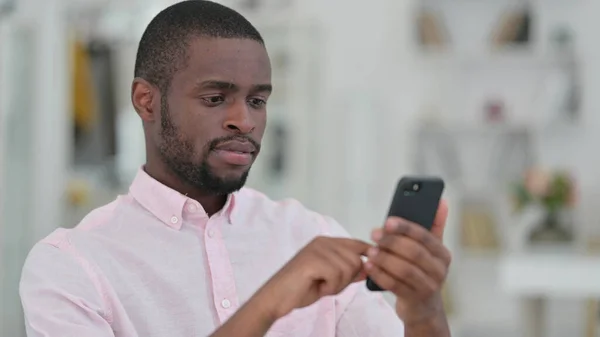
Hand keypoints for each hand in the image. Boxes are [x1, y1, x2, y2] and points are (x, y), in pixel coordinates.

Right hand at [255, 236, 370, 319]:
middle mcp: (323, 241)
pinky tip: (318, 287)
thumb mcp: (331, 279)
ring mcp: (317, 249)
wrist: (278, 296)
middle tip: (330, 285)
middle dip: (348, 278)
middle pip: (356, 259)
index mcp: (326, 242)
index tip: (372, 263)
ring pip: (348, 268)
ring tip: (322, 285)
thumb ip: (348, 272)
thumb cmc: (302, 288)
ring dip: (338, 284)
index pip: (356, 243)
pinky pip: (336, 275)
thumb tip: (368, 268)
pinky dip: (330, 287)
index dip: (368, 253)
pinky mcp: (313, 260)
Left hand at [365, 199, 450, 324]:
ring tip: (370, 251)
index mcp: (442, 253)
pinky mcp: (414, 300)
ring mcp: (428, 287)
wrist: (424, 308)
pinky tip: (369, 267)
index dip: (405, 228)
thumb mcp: (431, 250)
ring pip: (404, 270)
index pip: (425, 236)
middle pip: (414, 252)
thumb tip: (441, 202)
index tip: (388, 221)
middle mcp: (439, 270)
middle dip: (392, 242)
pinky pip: (395, 285)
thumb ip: (434, 226)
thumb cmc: (423, 272)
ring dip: (385, 258)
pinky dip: (380, 275)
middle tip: (374, 234)